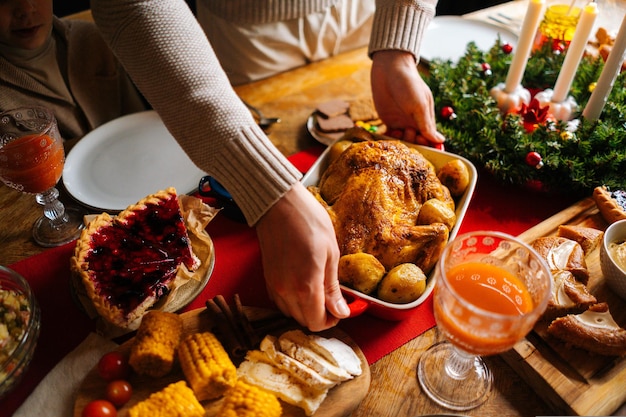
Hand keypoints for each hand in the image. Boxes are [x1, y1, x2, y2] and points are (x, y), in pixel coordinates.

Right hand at [255, 182, 348, 330]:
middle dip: (319, 315)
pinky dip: (292, 301)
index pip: (317, 323)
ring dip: (305, 309)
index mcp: (306, 286)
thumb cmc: (308, 222)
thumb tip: (341, 311)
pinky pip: (280, 301)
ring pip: (291, 313)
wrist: (278, 204)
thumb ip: (333, 287)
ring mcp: (274, 285)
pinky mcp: (267, 278)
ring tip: (318, 290)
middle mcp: (286, 291)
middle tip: (331, 299)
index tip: (339, 309)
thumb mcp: (331, 253)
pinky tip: (302, 285)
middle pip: (303, 321)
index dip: (331, 320)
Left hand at [371, 50, 444, 145]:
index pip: (430, 140)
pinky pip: (389, 136)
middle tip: (407, 134)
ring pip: (402, 142)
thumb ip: (427, 124)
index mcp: (426, 119)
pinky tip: (386, 140)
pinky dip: (388, 140)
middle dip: (412, 145)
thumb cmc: (409, 83)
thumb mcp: (419, 104)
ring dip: (400, 143)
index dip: (429, 148)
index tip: (424, 152)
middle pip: (415, 143)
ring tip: (397, 132)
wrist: (389, 68)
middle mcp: (414, 123)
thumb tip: (440, 140)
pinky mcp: (388, 121)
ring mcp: (401, 122)